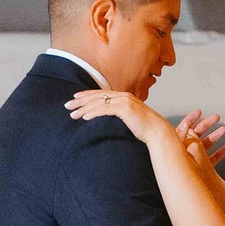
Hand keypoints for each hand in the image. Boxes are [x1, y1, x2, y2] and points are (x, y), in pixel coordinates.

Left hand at [66, 88, 185, 151]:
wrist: (157, 132)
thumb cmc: (144, 128)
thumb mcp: (130, 118)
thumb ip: (119, 115)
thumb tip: (107, 118)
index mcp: (123, 97)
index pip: (100, 94)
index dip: (85, 95)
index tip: (74, 99)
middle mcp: (123, 96)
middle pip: (96, 96)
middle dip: (80, 101)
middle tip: (67, 106)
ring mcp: (124, 101)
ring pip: (98, 102)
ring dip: (83, 108)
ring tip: (72, 115)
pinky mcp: (125, 108)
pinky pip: (105, 109)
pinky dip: (93, 113)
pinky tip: (84, 117)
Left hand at [175, 109, 224, 165]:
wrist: (178, 187)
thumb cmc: (174, 167)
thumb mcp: (181, 149)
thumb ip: (185, 137)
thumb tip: (189, 125)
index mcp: (178, 143)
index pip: (184, 126)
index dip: (191, 118)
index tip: (200, 111)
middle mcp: (185, 149)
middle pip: (197, 133)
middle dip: (208, 124)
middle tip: (217, 117)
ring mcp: (192, 158)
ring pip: (205, 144)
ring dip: (215, 136)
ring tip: (224, 130)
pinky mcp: (199, 168)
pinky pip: (210, 159)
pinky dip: (217, 154)